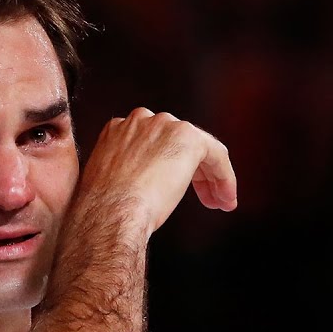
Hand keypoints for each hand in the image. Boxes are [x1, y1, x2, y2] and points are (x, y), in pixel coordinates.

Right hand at [75, 108, 236, 241]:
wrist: (111, 211)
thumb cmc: (106, 208)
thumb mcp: (109, 182)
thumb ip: (125, 172)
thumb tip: (140, 186)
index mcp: (117, 130)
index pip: (152, 142)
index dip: (167, 167)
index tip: (172, 187)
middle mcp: (141, 120)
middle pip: (177, 143)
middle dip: (192, 172)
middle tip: (205, 197)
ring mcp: (164, 126)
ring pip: (198, 149)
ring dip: (210, 177)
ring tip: (218, 201)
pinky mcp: (188, 138)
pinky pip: (216, 153)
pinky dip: (224, 176)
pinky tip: (226, 197)